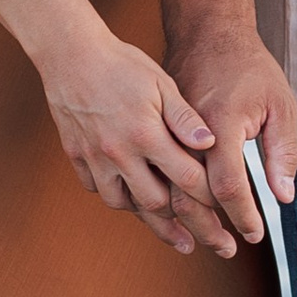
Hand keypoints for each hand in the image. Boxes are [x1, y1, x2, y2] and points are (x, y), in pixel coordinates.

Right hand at [39, 25, 236, 255]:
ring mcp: (94, 158)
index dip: (210, 198)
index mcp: (145, 134)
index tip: (226, 210)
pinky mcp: (76, 156)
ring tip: (172, 233)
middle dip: (185, 226)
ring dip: (149, 218)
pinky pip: (98, 189)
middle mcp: (118, 153)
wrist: (70, 53)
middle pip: (155, 204)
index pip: (185, 178)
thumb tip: (210, 143)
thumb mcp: (161, 82)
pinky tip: (131, 199)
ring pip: (123, 204)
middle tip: (207, 243)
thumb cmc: (121, 63)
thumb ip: (185, 117)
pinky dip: (117, 197)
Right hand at [165, 18, 296, 238]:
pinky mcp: (147, 132)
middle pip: (188, 199)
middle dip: (209, 231)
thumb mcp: (279, 101)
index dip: (244, 216)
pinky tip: (166, 215)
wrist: (204, 29)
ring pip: (158, 194)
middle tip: (228, 250)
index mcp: (217, 123)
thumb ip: (281, 150)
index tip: (255, 235)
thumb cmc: (248, 64)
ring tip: (196, 243)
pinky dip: (150, 203)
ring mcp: (158, 132)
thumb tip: (284, 196)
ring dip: (177, 225)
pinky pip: (138, 179)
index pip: (228, 186)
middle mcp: (181, 132)